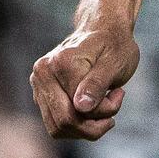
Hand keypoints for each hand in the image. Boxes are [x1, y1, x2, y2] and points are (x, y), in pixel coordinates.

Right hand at [31, 22, 138, 140]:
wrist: (103, 29)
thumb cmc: (115, 45)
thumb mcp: (116, 62)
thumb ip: (98, 84)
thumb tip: (81, 107)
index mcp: (61, 63)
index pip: (78, 109)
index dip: (104, 110)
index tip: (120, 94)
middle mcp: (43, 73)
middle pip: (64, 122)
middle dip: (94, 124)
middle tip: (114, 103)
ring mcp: (38, 83)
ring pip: (58, 128)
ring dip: (85, 126)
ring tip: (104, 104)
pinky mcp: (40, 94)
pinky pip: (55, 124)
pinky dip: (77, 124)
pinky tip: (92, 107)